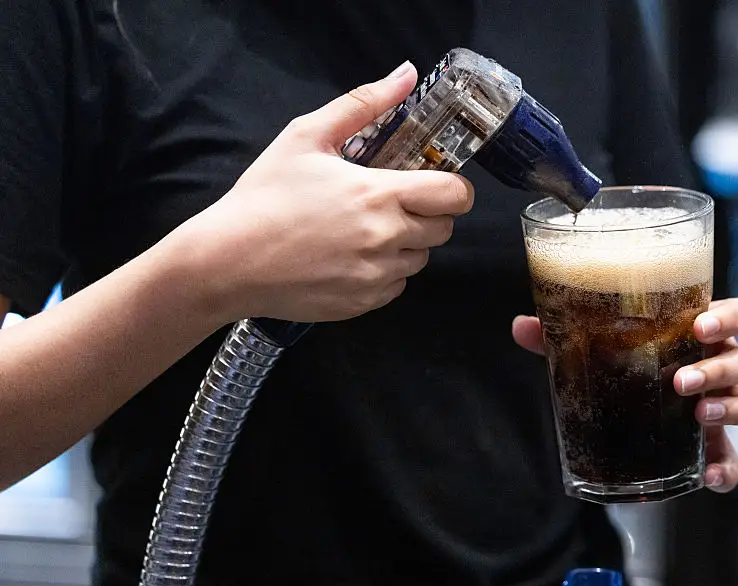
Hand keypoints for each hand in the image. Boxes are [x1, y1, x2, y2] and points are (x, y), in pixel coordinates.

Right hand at [172, 61, 474, 323]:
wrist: (227, 261)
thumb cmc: (264, 196)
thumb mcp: (307, 135)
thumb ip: (363, 104)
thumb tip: (405, 75)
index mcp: (380, 195)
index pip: (455, 195)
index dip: (453, 186)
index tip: (433, 181)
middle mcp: (387, 239)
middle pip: (444, 229)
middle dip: (428, 213)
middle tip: (393, 202)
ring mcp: (377, 275)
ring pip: (421, 258)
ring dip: (406, 243)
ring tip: (366, 229)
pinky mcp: (364, 303)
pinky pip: (396, 285)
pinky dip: (384, 271)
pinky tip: (351, 255)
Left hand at [512, 298, 737, 493]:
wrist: (624, 412)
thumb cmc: (623, 366)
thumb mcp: (593, 351)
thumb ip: (561, 338)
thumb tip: (522, 326)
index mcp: (700, 335)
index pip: (736, 314)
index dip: (728, 317)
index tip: (699, 326)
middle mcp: (720, 368)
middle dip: (718, 369)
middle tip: (681, 381)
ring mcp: (724, 407)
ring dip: (732, 408)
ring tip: (698, 414)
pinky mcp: (716, 447)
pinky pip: (736, 461)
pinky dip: (727, 470)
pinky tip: (709, 476)